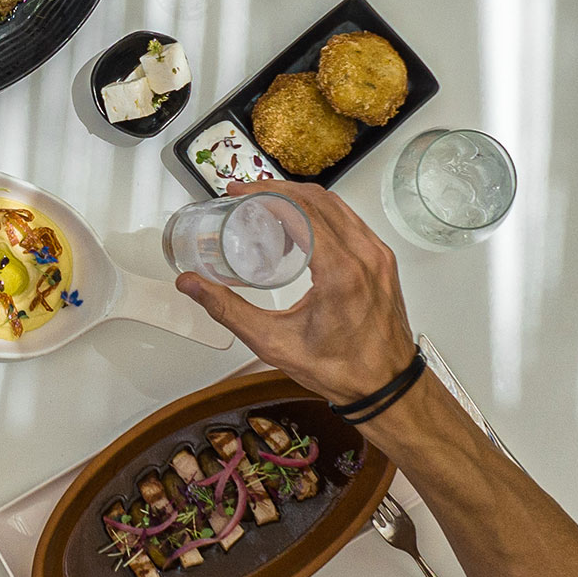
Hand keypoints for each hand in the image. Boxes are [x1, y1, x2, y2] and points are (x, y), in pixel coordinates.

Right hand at [175, 180, 414, 402]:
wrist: (384, 386)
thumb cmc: (339, 369)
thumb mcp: (273, 341)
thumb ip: (227, 310)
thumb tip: (193, 285)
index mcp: (341, 272)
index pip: (301, 209)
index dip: (265, 193)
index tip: (240, 193)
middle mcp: (365, 256)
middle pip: (318, 199)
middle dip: (278, 190)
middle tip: (247, 195)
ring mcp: (378, 256)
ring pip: (337, 206)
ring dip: (300, 199)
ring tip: (268, 207)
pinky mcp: (382, 261)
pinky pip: (350, 222)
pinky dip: (321, 214)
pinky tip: (300, 227)